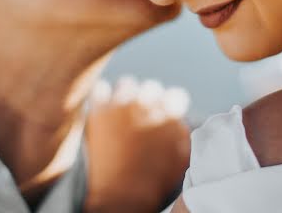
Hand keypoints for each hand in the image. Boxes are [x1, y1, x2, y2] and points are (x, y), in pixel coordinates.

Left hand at [83, 76, 191, 212]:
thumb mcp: (180, 161)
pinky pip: (102, 89)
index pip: (176, 96)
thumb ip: (182, 136)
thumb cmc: (152, 184)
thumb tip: (180, 125)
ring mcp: (124, 103)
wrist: (120, 197)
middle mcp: (150, 104)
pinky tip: (103, 113)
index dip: (169, 106)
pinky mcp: (100, 108)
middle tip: (140, 115)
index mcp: (172, 116)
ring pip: (127, 84)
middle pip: (151, 88)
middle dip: (146, 100)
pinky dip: (102, 99)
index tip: (163, 113)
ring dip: (125, 96)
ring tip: (120, 113)